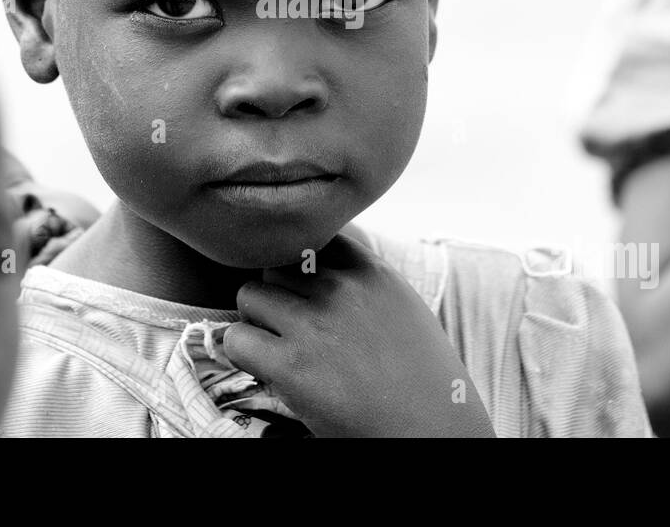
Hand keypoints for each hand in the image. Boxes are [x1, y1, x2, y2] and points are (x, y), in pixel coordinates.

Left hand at [223, 234, 495, 437]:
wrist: (433, 432)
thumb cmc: (424, 379)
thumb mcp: (404, 308)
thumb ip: (365, 282)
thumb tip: (323, 267)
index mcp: (372, 273)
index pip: (313, 236)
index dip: (299, 262)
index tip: (302, 286)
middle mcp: (342, 290)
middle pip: (275, 265)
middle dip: (275, 291)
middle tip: (285, 323)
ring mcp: (314, 326)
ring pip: (250, 294)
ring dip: (255, 319)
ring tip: (273, 344)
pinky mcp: (291, 365)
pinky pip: (236, 338)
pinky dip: (241, 351)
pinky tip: (262, 367)